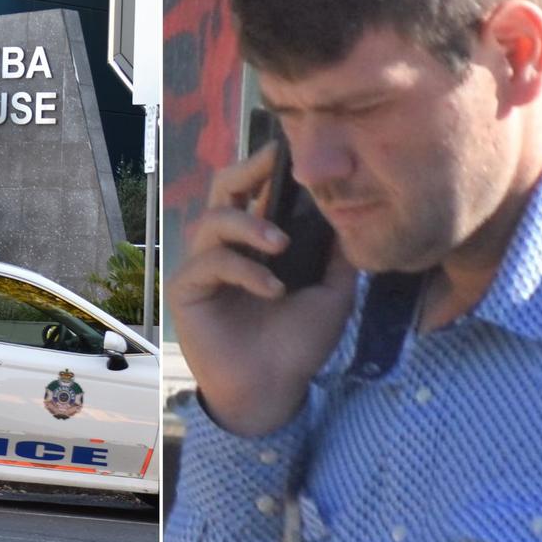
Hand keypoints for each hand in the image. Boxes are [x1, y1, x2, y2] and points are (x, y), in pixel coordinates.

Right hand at [167, 142, 356, 435]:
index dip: (268, 167)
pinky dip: (244, 269)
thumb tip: (355, 209)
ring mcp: (202, 266)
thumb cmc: (298, 343)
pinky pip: (209, 263)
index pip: (254, 188)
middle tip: (276, 168)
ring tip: (280, 246)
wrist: (274, 391)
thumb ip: (338, 252)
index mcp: (256, 240)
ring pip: (212, 221)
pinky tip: (272, 289)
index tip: (293, 150)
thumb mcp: (332, 291)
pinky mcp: (187, 290)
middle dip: (247, 172)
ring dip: (248, 226)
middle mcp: (225, 246)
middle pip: (221, 188)